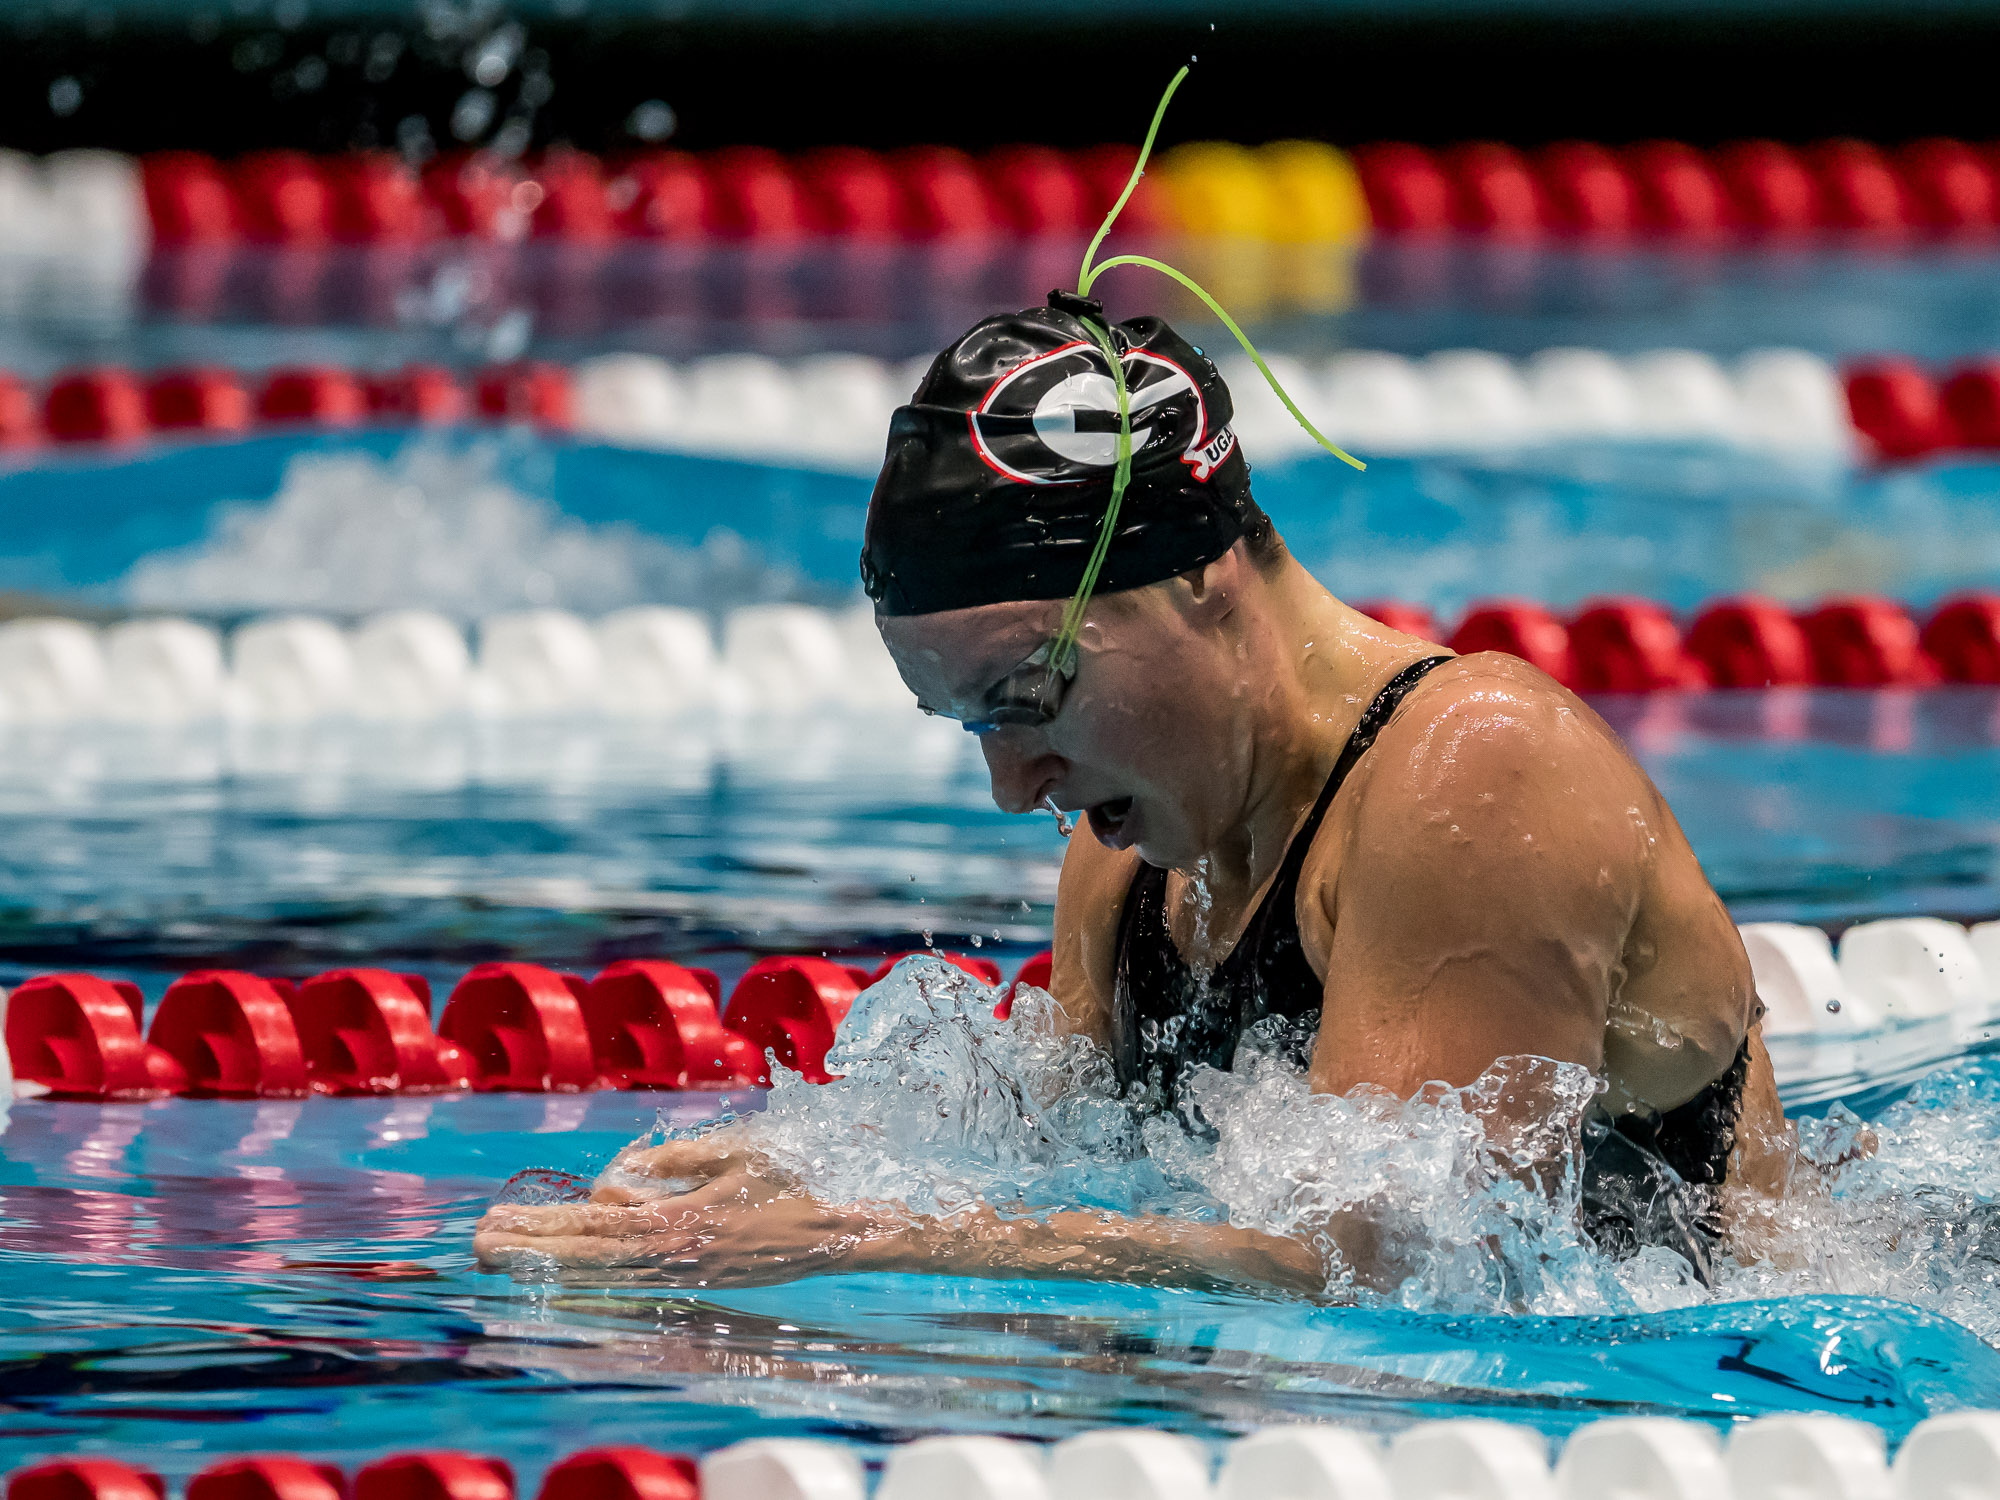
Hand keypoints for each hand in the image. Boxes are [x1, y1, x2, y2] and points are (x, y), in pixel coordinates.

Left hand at [474, 1135, 886, 1285]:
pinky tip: (566, 1268)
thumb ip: (668, 1163)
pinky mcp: (697, 1276)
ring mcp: (685, 1273)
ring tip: (507, 1254)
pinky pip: (632, 1274)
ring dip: (552, 1260)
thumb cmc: (791, 1179)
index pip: (592, 1228)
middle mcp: (674, 1256)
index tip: (496, 1225)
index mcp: (679, 1223)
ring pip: (604, 1268)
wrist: (841, 1229)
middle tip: (478, 1246)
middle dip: (530, 1249)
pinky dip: (592, 1272)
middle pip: (587, 1254)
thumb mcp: (731, 1150)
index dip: (541, 1229)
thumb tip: (613, 1182)